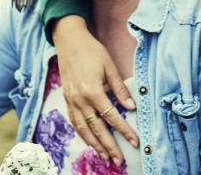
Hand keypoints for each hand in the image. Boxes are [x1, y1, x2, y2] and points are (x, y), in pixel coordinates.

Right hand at [52, 16, 137, 165]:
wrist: (69, 41)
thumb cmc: (92, 51)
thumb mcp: (110, 66)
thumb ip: (119, 89)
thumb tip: (131, 107)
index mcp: (92, 90)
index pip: (111, 116)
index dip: (123, 130)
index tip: (134, 141)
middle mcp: (79, 99)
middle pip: (96, 128)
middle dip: (109, 146)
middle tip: (119, 160)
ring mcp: (70, 100)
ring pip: (83, 129)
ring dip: (95, 145)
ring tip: (105, 157)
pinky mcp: (66, 99)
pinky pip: (74, 122)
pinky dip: (82, 134)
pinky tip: (90, 142)